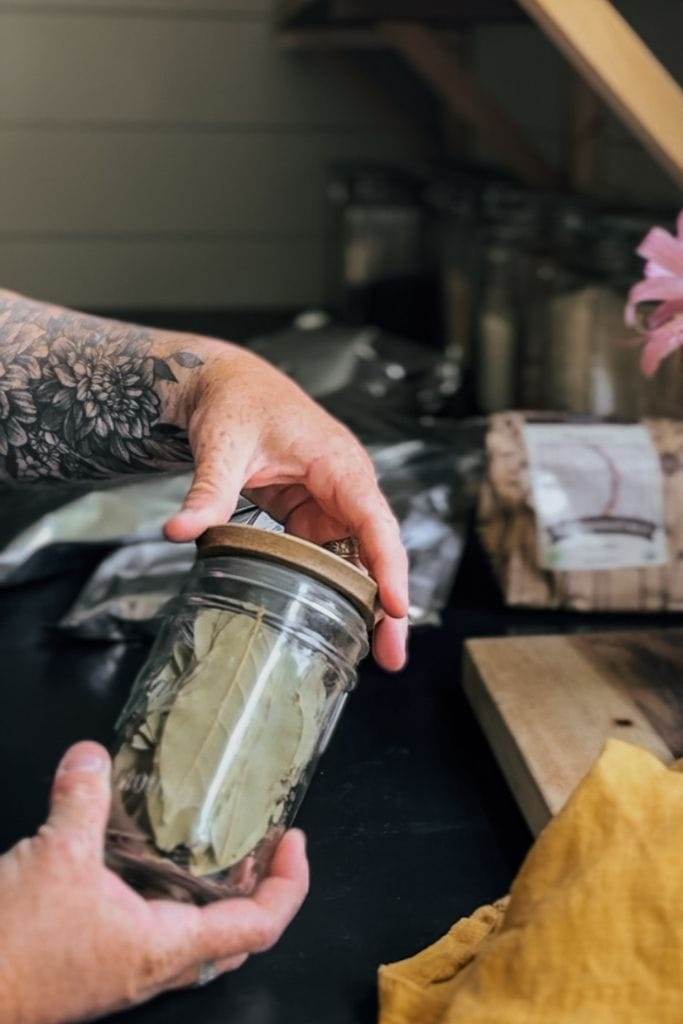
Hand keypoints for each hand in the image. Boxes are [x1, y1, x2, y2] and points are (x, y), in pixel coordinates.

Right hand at [0, 742, 308, 1023]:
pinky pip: (159, 933)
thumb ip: (82, 798)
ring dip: (220, 896)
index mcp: (166, 946)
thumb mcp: (55, 856)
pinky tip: (150, 865)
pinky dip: (173, 899)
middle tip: (264, 844)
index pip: (259, 925)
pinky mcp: (103, 965)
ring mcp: (130, 971)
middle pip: (238, 937)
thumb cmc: (17, 949)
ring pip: (200, 939)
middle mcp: (157, 966)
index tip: (295, 841)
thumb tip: (91, 755)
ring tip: (220, 846)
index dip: (290, 883)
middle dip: (262, 889)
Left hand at [163, 344, 408, 670]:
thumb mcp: (222, 447)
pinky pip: (334, 553)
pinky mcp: (314, 512)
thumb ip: (208, 492)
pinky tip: (342, 622)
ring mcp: (333, 501)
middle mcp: (347, 484)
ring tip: (376, 654)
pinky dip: (341, 586)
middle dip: (388, 601)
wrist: (225, 384)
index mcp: (339, 464)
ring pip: (360, 557)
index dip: (389, 566)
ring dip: (368, 601)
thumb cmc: (235, 403)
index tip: (398, 608)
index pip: (375, 520)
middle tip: (391, 657)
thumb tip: (176, 532)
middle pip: (377, 548)